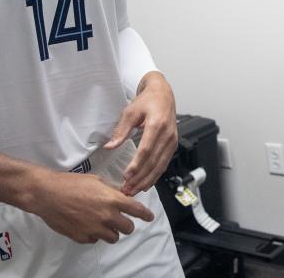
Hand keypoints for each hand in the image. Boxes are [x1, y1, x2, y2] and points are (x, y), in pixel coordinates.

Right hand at [29, 169, 153, 242]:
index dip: (145, 215)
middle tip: (119, 220)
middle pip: (128, 228)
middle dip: (126, 225)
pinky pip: (95, 240)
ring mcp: (95, 229)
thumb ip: (111, 192)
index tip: (149, 217)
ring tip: (101, 223)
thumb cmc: (71, 183)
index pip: (137, 210)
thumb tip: (121, 197)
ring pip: (113, 238)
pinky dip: (94, 235)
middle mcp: (106, 216)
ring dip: (111, 232)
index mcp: (112, 199)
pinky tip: (86, 224)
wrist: (48, 194)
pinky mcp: (83, 238)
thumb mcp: (97, 181)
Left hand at [104, 72, 177, 195]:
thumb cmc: (146, 101)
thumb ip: (121, 130)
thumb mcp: (130, 111)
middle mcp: (167, 134)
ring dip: (147, 180)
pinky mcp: (173, 145)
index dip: (137, 165)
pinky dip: (155, 176)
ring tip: (134, 190)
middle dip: (140, 178)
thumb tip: (110, 146)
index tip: (126, 176)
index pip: (146, 150)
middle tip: (127, 189)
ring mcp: (172, 140)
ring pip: (160, 166)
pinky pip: (164, 164)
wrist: (163, 93)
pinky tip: (146, 184)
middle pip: (154, 161)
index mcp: (157, 125)